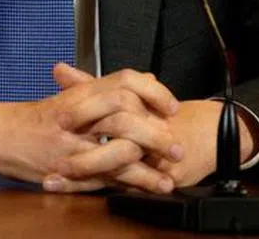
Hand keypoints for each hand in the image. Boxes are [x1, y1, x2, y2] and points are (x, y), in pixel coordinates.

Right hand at [0, 64, 182, 193]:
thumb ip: (103, 89)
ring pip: (116, 147)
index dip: (152, 92)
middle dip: (156, 131)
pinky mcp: (64, 168)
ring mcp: (69, 142)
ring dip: (147, 162)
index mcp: (77, 93)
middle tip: (177, 143)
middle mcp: (74, 114)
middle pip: (124, 113)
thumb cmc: (29, 118)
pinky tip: (149, 186)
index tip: (172, 106)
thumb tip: (145, 78)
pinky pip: (103, 175)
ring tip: (169, 172)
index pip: (123, 81)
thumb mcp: (66, 97)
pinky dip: (129, 182)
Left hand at [54, 66, 258, 188]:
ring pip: (116, 165)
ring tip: (57, 177)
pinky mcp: (159, 177)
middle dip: (80, 149)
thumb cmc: (161, 113)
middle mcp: (146, 129)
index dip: (82, 110)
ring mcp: (152, 155)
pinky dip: (101, 187)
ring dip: (85, 173)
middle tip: (52, 156)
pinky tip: (76, 189)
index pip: (111, 104)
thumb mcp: (127, 94)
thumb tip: (59, 69)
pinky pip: (127, 184)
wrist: (206, 134)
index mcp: (136, 104)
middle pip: (114, 135)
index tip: (56, 118)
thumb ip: (90, 84)